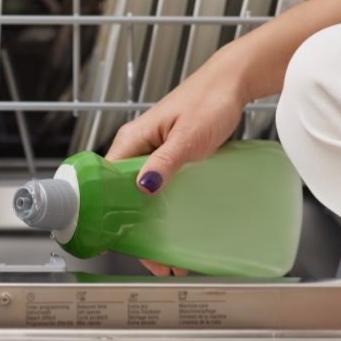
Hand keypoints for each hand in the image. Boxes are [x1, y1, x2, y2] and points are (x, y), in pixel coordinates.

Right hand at [105, 47, 249, 276]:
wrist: (234, 83)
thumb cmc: (210, 98)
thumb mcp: (187, 136)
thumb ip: (166, 161)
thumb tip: (144, 186)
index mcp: (132, 140)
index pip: (107, 183)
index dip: (112, 213)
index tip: (123, 239)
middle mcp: (139, 148)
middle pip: (125, 197)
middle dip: (138, 230)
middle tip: (156, 258)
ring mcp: (155, 155)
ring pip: (145, 196)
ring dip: (154, 224)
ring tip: (171, 252)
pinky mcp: (172, 159)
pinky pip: (162, 189)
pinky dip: (168, 210)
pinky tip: (180, 226)